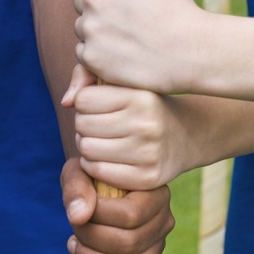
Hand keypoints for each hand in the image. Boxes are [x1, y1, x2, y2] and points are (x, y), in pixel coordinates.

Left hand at [60, 156, 172, 253]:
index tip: (76, 215)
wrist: (96, 187)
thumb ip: (77, 188)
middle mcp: (164, 218)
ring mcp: (159, 245)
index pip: (130, 215)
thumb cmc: (89, 176)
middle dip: (92, 242)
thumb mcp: (79, 171)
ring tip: (75, 248)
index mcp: (154, 191)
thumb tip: (79, 216)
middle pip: (130, 244)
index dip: (97, 220)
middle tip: (73, 233)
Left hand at [64, 66, 186, 189]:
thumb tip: (65, 102)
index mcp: (140, 96)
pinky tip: (107, 157)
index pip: (83, 99)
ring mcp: (148, 153)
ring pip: (87, 149)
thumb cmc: (143, 103)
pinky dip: (94, 165)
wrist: (187, 134)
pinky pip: (98, 171)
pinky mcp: (147, 178)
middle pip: (82, 125)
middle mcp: (146, 124)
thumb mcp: (124, 80)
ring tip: (103, 140)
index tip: (97, 104)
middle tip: (99, 125)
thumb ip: (87, 76)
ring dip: (87, 145)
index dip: (85, 102)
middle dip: (85, 125)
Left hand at [71, 0, 201, 92]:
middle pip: (79, 0)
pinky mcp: (91, 56)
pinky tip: (124, 53)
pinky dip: (99, 54)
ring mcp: (90, 28)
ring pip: (82, 27)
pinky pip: (84, 52)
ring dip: (97, 31)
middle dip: (96, 7)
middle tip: (124, 18)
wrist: (191, 50)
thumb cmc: (178, 9)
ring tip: (128, 37)